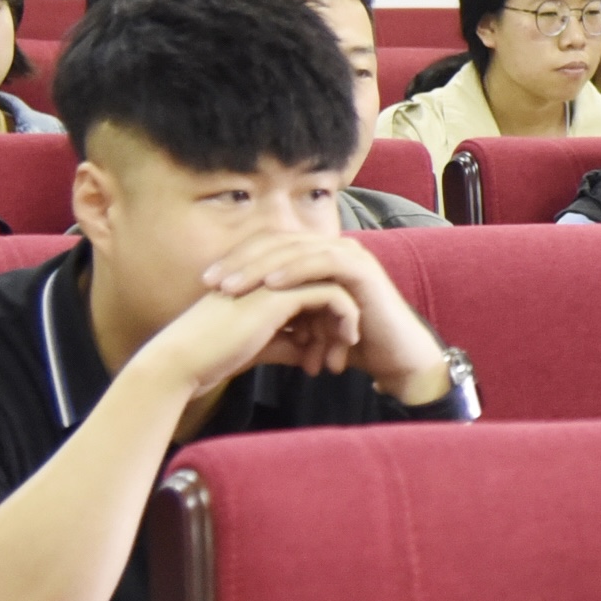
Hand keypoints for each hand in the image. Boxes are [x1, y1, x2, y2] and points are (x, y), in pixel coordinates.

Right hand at [141, 264, 362, 401]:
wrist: (185, 360)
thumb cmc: (214, 356)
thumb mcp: (260, 347)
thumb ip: (287, 343)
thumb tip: (311, 351)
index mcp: (266, 283)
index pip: (313, 292)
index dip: (325, 324)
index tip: (326, 356)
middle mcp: (274, 275)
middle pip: (326, 290)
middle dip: (336, 328)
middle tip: (336, 362)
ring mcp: (278, 279)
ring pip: (334, 291)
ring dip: (341, 328)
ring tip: (335, 364)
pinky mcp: (282, 293)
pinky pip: (332, 296)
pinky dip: (345, 321)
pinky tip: (339, 350)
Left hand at [194, 228, 449, 402]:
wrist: (394, 358)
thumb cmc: (349, 345)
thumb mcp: (304, 327)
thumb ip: (278, 314)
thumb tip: (236, 319)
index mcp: (315, 257)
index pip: (268, 247)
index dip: (235, 260)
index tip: (206, 283)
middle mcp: (330, 248)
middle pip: (277, 243)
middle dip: (240, 262)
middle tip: (211, 282)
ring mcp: (348, 255)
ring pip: (295, 250)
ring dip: (260, 267)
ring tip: (232, 286)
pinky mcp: (361, 268)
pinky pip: (322, 262)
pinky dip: (295, 271)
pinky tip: (271, 284)